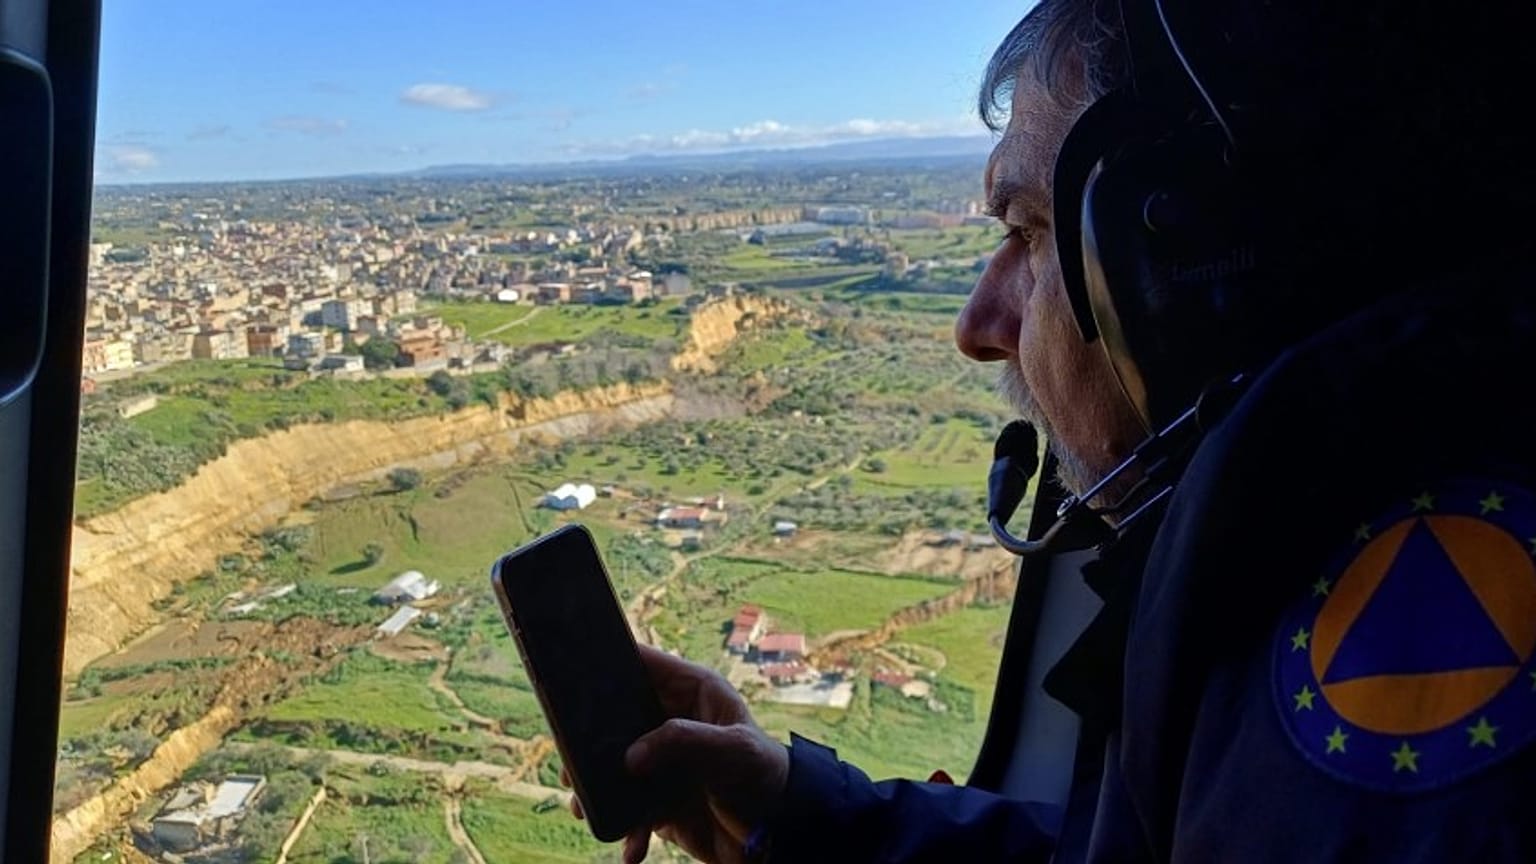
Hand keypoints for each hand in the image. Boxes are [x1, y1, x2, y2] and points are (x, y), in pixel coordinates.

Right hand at [567, 644, 788, 863]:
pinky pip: (630, 808)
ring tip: (584, 806)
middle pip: (616, 716)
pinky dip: (625, 827)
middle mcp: (672, 720)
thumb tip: (631, 756)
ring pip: (614, 764)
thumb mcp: (731, 752)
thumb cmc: (766, 779)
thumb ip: (683, 742)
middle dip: (589, 737)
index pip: (642, 663)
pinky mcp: (660, 798)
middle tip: (568, 756)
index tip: (571, 672)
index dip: (608, 662)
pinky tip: (631, 847)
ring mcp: (663, 760)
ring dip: (597, 786)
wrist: (780, 836)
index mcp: (692, 691)